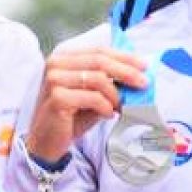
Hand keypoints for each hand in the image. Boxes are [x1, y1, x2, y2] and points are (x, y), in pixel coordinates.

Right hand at [23, 48, 148, 161]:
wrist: (47, 141)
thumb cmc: (71, 117)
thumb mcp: (92, 94)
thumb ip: (109, 82)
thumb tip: (138, 76)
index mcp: (64, 57)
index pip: (99, 51)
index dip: (124, 57)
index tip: (144, 66)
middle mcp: (56, 64)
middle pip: (100, 61)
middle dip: (126, 72)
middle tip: (144, 83)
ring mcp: (54, 79)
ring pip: (98, 79)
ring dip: (116, 94)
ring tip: (121, 106)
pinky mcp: (58, 97)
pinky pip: (92, 97)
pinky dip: (105, 106)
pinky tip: (108, 114)